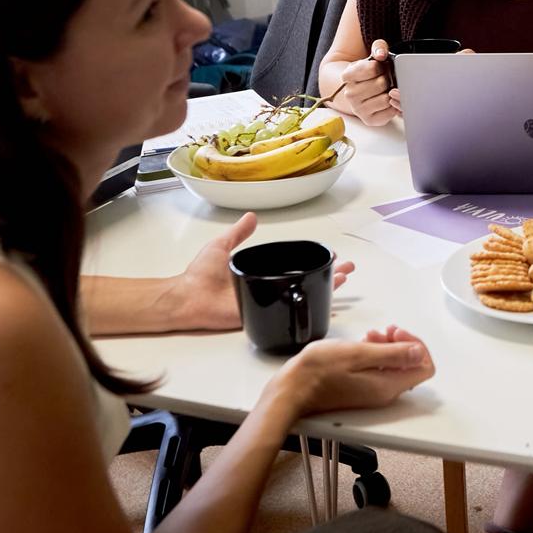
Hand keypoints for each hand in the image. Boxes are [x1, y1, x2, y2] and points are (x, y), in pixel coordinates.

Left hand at [172, 213, 353, 330]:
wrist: (187, 296)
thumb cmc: (199, 275)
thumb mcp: (221, 246)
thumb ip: (237, 233)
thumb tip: (251, 217)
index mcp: (260, 273)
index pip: (293, 266)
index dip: (312, 260)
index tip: (330, 254)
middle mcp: (266, 288)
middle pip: (304, 281)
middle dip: (328, 275)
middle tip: (346, 269)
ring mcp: (265, 302)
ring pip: (301, 296)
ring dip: (324, 290)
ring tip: (341, 281)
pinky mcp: (260, 314)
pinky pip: (285, 312)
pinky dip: (304, 310)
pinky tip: (321, 305)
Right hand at [274, 325, 434, 415]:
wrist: (292, 389)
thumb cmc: (318, 371)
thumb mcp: (358, 354)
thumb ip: (392, 354)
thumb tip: (420, 353)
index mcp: (387, 386)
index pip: (424, 367)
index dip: (417, 346)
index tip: (398, 333)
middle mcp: (384, 393)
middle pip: (410, 365)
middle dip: (401, 343)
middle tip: (383, 331)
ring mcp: (373, 392)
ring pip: (394, 365)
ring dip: (387, 346)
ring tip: (369, 335)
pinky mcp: (362, 389)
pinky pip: (379, 370)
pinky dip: (375, 354)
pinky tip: (362, 344)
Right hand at [337, 40, 400, 126]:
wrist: (358, 91)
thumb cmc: (368, 73)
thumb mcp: (371, 57)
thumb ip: (378, 48)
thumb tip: (381, 54)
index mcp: (347, 76)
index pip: (373, 68)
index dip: (380, 67)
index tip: (378, 68)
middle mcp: (349, 94)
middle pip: (381, 84)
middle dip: (386, 80)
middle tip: (383, 80)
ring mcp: (358, 109)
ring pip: (386, 99)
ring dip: (390, 93)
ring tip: (384, 90)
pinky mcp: (369, 120)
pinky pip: (390, 112)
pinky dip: (393, 106)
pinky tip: (387, 101)